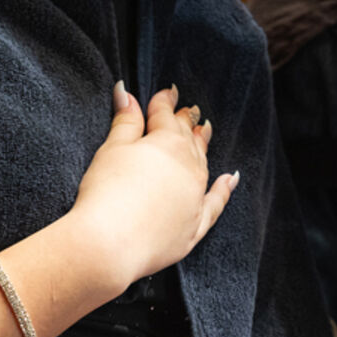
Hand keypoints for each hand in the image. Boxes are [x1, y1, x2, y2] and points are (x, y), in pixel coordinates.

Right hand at [69, 84, 237, 288]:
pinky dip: (224, 190)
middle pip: (188, 138)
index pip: (166, 115)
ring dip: (203, 146)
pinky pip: (216, 203)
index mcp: (168, 143)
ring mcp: (195, 197)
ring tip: (204, 132)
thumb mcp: (112, 149)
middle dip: (186, 121)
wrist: (109, 244)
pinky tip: (230, 179)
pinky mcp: (194, 226)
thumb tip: (127, 92)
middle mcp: (189, 167)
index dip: (165, 101)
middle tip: (189, 110)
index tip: (168, 92)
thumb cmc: (105, 193)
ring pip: (203, 164)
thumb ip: (125, 121)